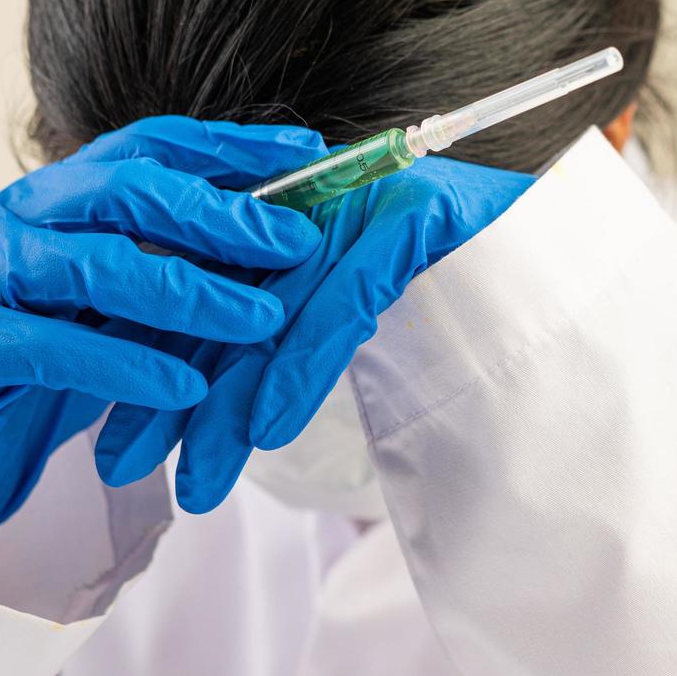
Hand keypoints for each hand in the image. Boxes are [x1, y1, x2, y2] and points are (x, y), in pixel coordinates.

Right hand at [0, 116, 327, 570]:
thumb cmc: (52, 363)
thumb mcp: (126, 304)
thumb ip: (179, 262)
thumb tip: (288, 234)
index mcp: (60, 194)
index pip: (152, 146)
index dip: (231, 146)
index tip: (309, 152)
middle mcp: (16, 215)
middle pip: (126, 190)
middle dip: (221, 214)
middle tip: (297, 243)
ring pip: (94, 265)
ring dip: (190, 293)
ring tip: (262, 320)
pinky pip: (51, 349)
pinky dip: (127, 366)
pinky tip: (188, 386)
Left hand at [93, 151, 532, 513]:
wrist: (554, 242)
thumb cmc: (460, 284)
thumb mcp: (353, 306)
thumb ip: (292, 331)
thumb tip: (225, 408)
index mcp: (297, 215)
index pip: (210, 292)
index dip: (159, 365)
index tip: (122, 437)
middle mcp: (321, 200)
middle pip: (227, 302)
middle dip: (171, 391)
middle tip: (125, 464)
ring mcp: (367, 200)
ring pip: (277, 308)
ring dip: (228, 401)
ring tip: (197, 476)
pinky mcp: (413, 213)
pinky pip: (344, 298)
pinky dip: (302, 363)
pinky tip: (268, 427)